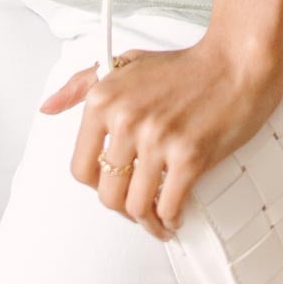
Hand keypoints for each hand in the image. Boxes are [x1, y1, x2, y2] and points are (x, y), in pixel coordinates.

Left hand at [38, 34, 282, 241]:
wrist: (235, 62)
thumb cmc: (183, 66)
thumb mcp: (124, 64)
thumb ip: (81, 85)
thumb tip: (48, 107)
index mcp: (104, 99)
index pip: (80, 168)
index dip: (96, 185)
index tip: (111, 186)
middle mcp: (125, 120)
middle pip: (107, 194)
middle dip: (123, 209)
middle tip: (138, 207)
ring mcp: (156, 139)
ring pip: (136, 206)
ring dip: (148, 221)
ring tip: (158, 219)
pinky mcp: (188, 156)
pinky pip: (169, 206)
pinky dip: (171, 219)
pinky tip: (176, 215)